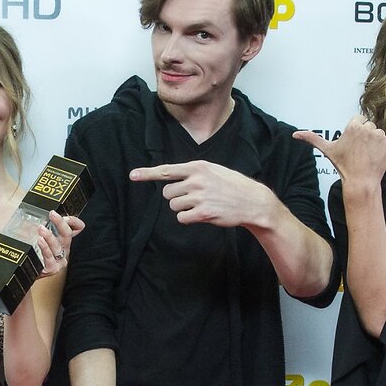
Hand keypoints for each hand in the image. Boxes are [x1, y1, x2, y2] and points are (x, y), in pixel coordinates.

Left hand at [36, 212, 85, 277]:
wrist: (27, 272)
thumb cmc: (34, 253)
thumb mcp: (39, 235)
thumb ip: (42, 225)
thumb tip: (39, 213)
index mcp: (64, 240)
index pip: (76, 228)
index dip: (73, 221)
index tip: (64, 215)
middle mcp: (64, 249)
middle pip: (67, 234)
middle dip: (60, 223)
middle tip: (52, 214)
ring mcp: (59, 259)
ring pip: (57, 246)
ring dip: (49, 236)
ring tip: (41, 229)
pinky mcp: (53, 268)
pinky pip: (49, 256)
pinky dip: (45, 248)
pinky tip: (40, 241)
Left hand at [130, 160, 274, 228]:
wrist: (253, 202)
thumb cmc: (232, 186)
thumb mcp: (213, 170)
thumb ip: (193, 172)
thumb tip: (171, 178)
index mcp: (198, 167)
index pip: (167, 170)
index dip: (147, 174)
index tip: (132, 176)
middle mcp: (196, 180)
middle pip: (167, 192)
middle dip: (176, 197)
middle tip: (192, 198)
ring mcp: (199, 196)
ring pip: (173, 206)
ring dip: (182, 208)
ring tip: (200, 205)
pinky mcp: (203, 212)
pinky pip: (181, 218)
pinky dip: (188, 218)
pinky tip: (202, 214)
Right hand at [293, 115, 385, 188]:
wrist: (360, 181)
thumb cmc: (343, 165)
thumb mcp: (327, 150)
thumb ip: (312, 138)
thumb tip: (295, 134)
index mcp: (353, 126)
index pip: (359, 120)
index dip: (356, 131)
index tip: (353, 143)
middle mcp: (367, 128)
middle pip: (369, 126)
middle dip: (366, 136)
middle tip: (360, 150)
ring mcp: (380, 135)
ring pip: (379, 132)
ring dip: (376, 141)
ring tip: (368, 154)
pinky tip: (378, 154)